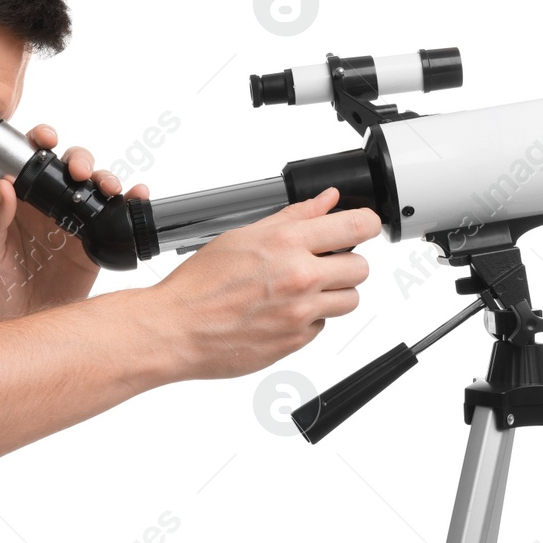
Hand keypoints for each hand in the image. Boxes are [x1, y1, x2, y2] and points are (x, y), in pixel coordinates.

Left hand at [0, 123, 150, 323]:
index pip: (31, 161)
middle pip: (70, 169)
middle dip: (80, 161)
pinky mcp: (93, 250)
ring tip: (110, 187)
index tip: (46, 139)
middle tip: (79, 172)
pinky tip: (136, 196)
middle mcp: (47, 208)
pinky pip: (114, 222)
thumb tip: (5, 186)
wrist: (9, 329)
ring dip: (107, 179)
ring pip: (95, 190)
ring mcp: (73, 227)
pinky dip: (129, 205)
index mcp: (18, 202)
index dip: (41, 142)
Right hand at [147, 187, 380, 379]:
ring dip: (334, 293)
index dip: (365, 224)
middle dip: (346, 262)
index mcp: (287, 243)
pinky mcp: (296, 341)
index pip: (356, 226)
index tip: (360, 226)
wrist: (176, 329)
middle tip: (323, 262)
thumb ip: (292, 217)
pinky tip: (282, 310)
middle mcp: (300, 278)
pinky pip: (322, 326)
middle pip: (361, 267)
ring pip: (349, 300)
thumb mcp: (242, 236)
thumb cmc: (199, 284)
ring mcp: (301, 313)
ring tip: (302, 289)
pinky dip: (309, 318)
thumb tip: (326, 201)